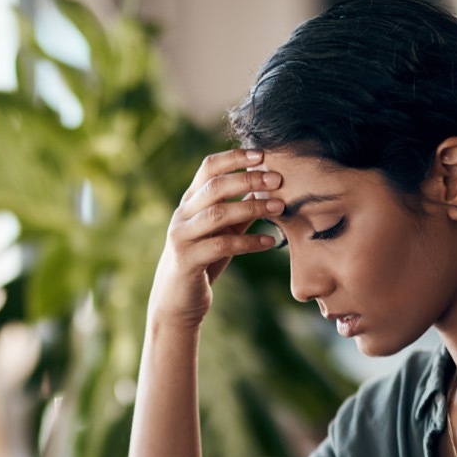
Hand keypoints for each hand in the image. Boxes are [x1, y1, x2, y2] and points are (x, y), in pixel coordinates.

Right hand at [148, 149, 284, 327]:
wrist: (176, 302)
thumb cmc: (203, 263)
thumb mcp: (222, 232)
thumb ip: (240, 212)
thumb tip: (268, 189)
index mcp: (190, 202)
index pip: (208, 168)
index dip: (234, 157)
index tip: (262, 153)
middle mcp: (182, 215)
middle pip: (214, 186)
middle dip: (248, 179)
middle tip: (277, 178)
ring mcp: (181, 236)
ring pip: (217, 213)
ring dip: (252, 207)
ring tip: (279, 206)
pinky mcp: (186, 260)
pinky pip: (221, 245)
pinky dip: (249, 242)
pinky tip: (270, 242)